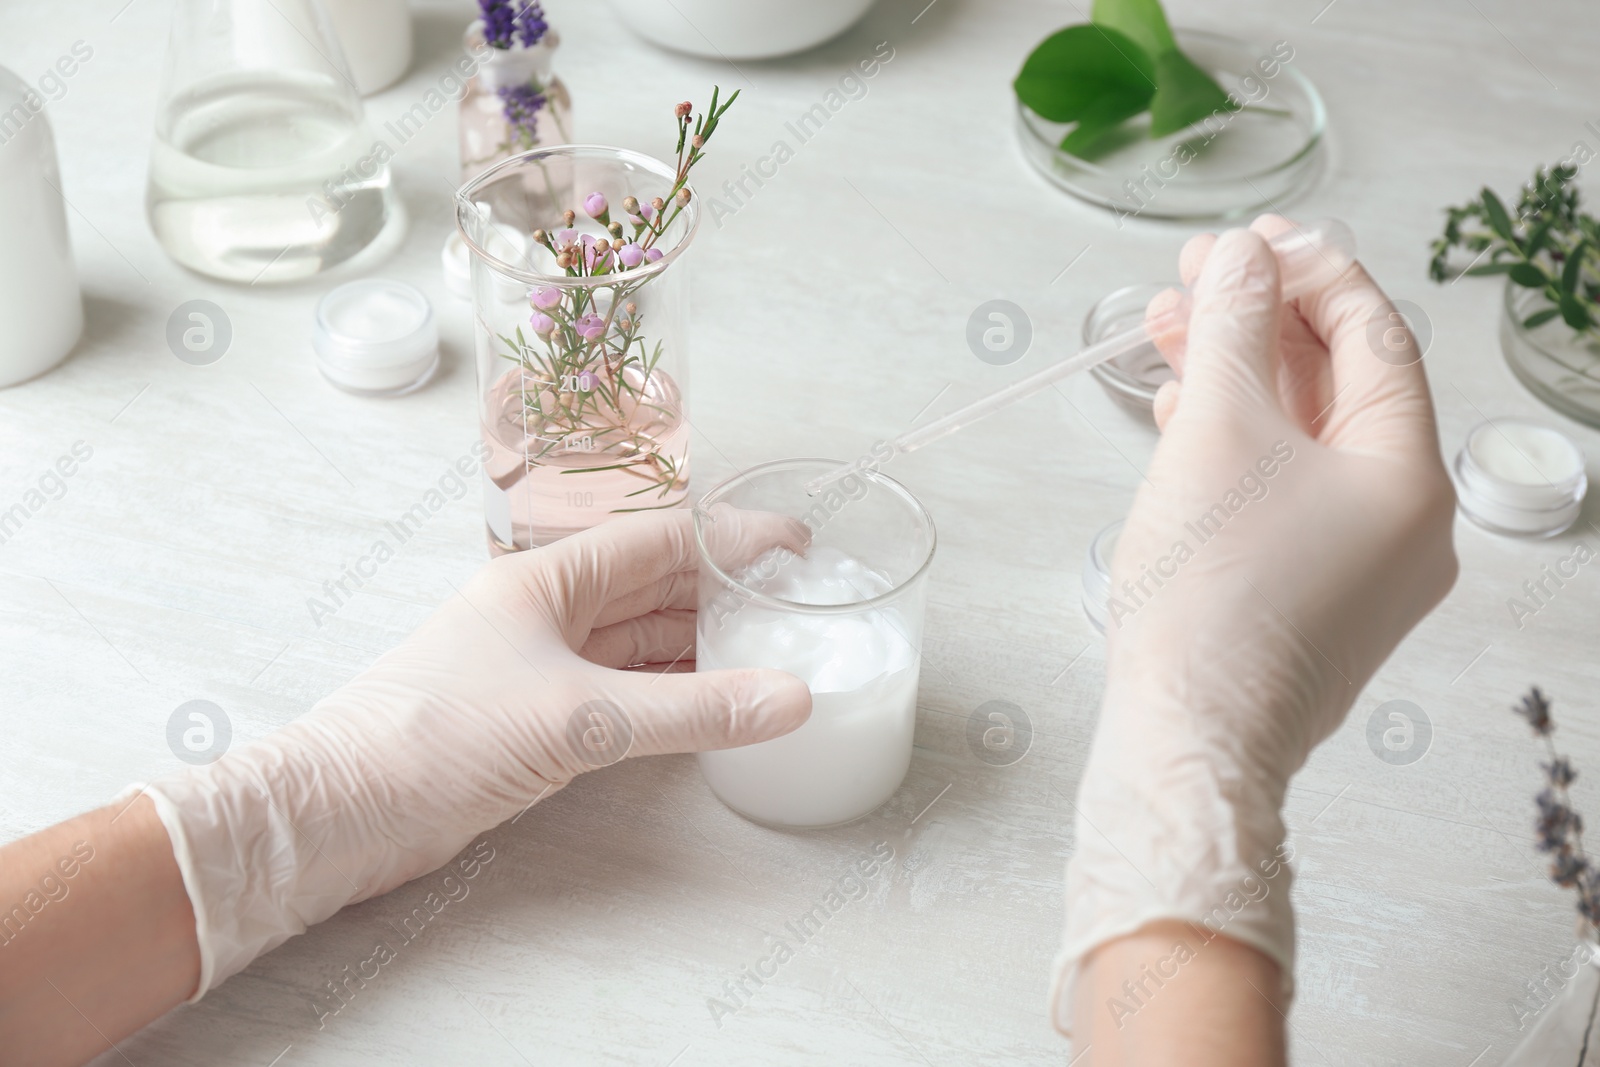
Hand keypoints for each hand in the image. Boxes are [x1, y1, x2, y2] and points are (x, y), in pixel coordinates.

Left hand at [144, 509, 812, 997]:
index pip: (658, 539)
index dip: (730, 536)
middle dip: (723, 589)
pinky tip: (711, 702)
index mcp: (545, 580)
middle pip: (652, 586)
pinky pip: (622, 692)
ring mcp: (539, 667)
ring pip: (639, 641)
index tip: (795, 543)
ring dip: (700, 643)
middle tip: (794, 600)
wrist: (342, 813)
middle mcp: (545, 613)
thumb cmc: (438, 738)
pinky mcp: (534, 719)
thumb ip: (690, 710)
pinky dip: (670, 694)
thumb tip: (790, 698)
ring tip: (770, 646)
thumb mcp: (579, 718)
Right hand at [1052, 218, 1457, 1023]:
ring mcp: (1363, 569)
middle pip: (1339, 386)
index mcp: (1409, 475)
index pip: (1373, 337)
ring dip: (1239, 380)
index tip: (1247, 239)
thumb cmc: (1210, 593)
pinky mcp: (1314, 600)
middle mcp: (1407, 523)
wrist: (1189, 738)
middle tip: (1192, 278)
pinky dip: (1239, 447)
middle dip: (1263, 322)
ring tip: (1164, 334)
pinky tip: (1179, 419)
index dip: (1309, 272)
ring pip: (1306, 442)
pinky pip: (1287, 494)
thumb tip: (1238, 259)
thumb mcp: (1216, 433)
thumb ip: (1229, 331)